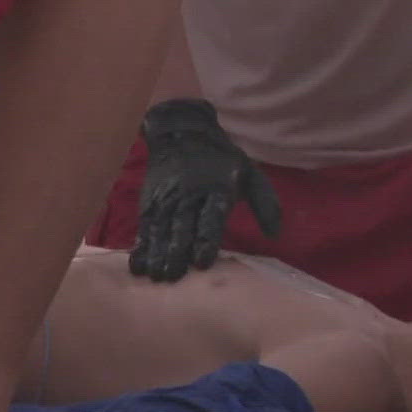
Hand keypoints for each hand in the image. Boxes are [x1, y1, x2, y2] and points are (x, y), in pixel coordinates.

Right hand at [130, 98, 281, 281]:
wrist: (181, 134)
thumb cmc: (221, 161)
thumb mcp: (250, 174)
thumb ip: (266, 203)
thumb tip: (275, 235)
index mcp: (217, 190)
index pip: (210, 218)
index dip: (205, 240)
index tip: (201, 262)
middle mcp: (189, 196)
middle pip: (181, 227)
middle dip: (176, 253)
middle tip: (173, 277)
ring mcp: (166, 200)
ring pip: (160, 230)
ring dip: (157, 254)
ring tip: (156, 276)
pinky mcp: (149, 204)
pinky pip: (144, 228)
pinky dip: (140, 247)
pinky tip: (137, 266)